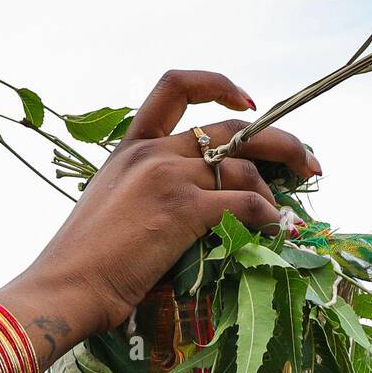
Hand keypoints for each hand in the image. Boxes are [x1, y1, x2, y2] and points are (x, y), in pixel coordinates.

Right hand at [0, 69, 320, 357]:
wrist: (63, 288)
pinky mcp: (182, 211)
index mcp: (130, 149)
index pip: (176, 86)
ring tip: (288, 215)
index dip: (220, 85)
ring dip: (275, 191)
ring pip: (243, 168)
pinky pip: (244, 204)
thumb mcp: (109, 213)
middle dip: (280, 141)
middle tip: (308, 162)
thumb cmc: (81, 268)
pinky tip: (275, 230)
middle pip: (231, 128)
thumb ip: (144, 198)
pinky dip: (268, 216)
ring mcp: (168, 179)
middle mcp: (152, 153)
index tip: (250, 104)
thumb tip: (188, 217)